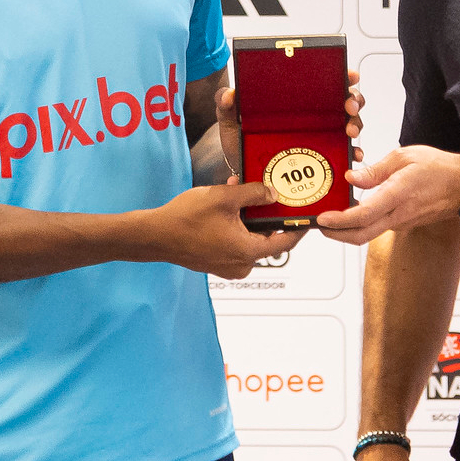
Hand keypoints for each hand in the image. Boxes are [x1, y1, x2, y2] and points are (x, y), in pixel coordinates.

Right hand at [145, 182, 301, 279]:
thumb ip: (254, 194)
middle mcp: (241, 265)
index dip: (297, 227)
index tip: (305, 216)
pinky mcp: (216, 263)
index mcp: (248, 252)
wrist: (154, 235)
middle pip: (266, 238)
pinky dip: (234, 226)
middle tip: (266, 195)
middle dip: (265, 215)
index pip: (285, 242)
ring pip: (248, 238)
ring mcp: (227, 266)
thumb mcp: (225, 197)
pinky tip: (225, 206)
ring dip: (247, 218)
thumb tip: (272, 194)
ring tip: (238, 195)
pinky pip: (234, 242)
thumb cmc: (185, 220)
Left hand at [215, 68, 367, 173]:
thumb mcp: (230, 118)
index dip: (342, 76)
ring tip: (349, 132)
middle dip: (354, 100)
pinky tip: (352, 155)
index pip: (325, 81)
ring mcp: (320, 136)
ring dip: (356, 126)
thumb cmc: (239, 137)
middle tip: (348, 107)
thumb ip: (225, 104)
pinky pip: (342, 154)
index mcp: (296, 100)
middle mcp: (313, 116)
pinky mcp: (320, 158)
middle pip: (345, 101)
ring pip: (349, 125)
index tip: (349, 75)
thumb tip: (228, 95)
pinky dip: (352, 153)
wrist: (239, 167)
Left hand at [317, 147, 459, 244]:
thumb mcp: (405, 157)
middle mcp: (399, 215)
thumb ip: (376, 170)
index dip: (339, 221)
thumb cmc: (439, 168)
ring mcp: (402, 223)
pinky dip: (362, 223)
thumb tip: (353, 178)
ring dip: (347, 229)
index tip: (322, 219)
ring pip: (368, 233)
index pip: (363, 215)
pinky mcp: (404, 224)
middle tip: (319, 225)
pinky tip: (354, 212)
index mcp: (398, 195)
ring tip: (331, 217)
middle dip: (336, 234)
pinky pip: (378, 227)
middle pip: (361, 235)